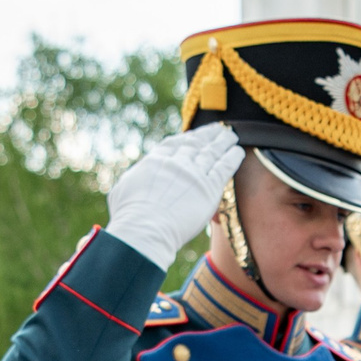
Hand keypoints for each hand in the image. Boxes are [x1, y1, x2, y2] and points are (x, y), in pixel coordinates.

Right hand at [104, 124, 245, 268]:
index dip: (187, 139)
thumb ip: (133, 183)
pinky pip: (224, 168)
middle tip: (218, 130)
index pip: (174, 145)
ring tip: (231, 136)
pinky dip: (232, 158)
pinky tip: (238, 151)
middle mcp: (176, 163)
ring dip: (223, 142)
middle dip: (207, 136)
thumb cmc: (129, 217)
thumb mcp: (122, 192)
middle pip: (196, 144)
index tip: (195, 135)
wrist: (146, 229)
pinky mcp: (209, 188)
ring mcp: (194, 174)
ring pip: (212, 153)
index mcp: (154, 161)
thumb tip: (133, 184)